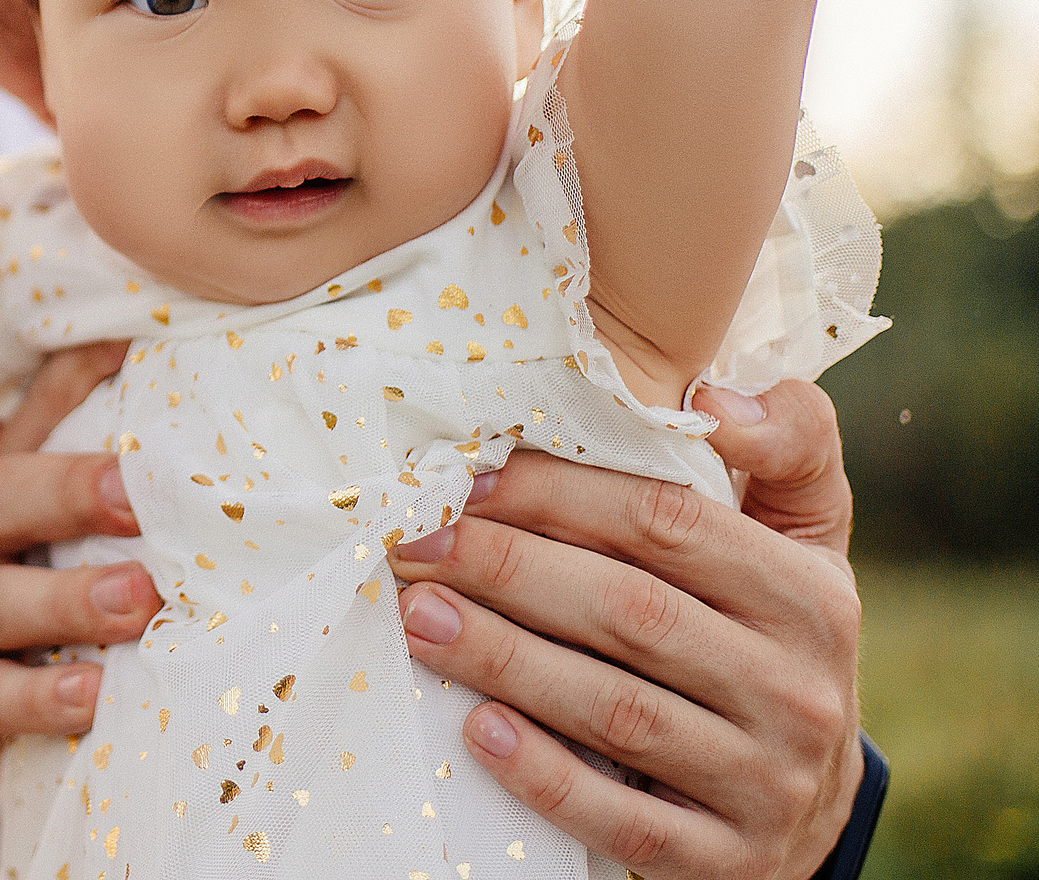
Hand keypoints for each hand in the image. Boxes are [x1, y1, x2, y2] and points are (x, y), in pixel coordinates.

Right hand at [0, 343, 157, 802]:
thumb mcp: (1, 522)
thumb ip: (63, 457)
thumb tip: (136, 359)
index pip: (25, 427)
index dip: (70, 383)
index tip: (127, 350)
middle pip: (1, 501)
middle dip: (70, 490)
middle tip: (136, 492)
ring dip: (68, 600)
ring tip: (137, 601)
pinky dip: (38, 697)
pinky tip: (91, 696)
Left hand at [388, 380, 861, 879]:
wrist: (811, 805)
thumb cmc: (770, 636)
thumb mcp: (805, 539)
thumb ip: (787, 445)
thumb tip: (716, 395)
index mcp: (810, 596)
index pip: (669, 526)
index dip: (560, 495)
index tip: (469, 475)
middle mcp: (797, 691)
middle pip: (630, 613)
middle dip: (509, 569)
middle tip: (416, 541)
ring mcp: (766, 783)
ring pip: (616, 712)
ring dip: (504, 659)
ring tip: (418, 615)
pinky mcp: (725, 862)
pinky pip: (622, 817)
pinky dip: (544, 774)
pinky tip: (475, 728)